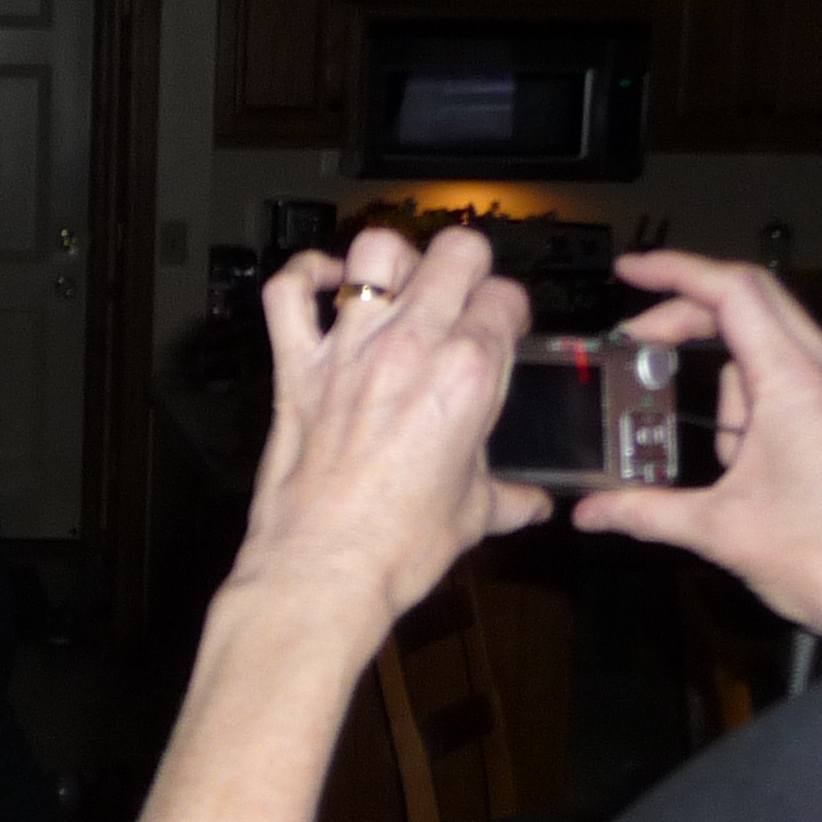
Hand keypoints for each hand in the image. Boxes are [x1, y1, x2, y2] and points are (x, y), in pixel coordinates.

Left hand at [242, 226, 549, 633]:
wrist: (324, 571)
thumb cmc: (398, 547)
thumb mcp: (473, 515)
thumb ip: (509, 497)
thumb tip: (533, 505)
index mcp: (469, 373)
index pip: (506, 298)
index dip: (507, 311)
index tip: (501, 329)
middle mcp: (412, 345)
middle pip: (456, 252)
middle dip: (467, 265)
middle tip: (461, 294)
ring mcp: (350, 350)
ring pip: (377, 251)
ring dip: (394, 260)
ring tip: (399, 285)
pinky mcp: (297, 366)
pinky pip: (288, 291)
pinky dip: (303, 274)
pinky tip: (323, 281)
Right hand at [570, 252, 821, 664]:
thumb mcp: (718, 532)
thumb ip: (643, 511)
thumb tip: (588, 514)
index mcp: (797, 384)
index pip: (733, 291)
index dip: (674, 272)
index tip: (630, 272)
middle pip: (756, 306)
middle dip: (691, 319)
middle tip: (641, 344)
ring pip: (784, 354)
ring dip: (740, 387)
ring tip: (732, 463)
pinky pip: (817, 385)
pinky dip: (778, 403)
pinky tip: (769, 463)